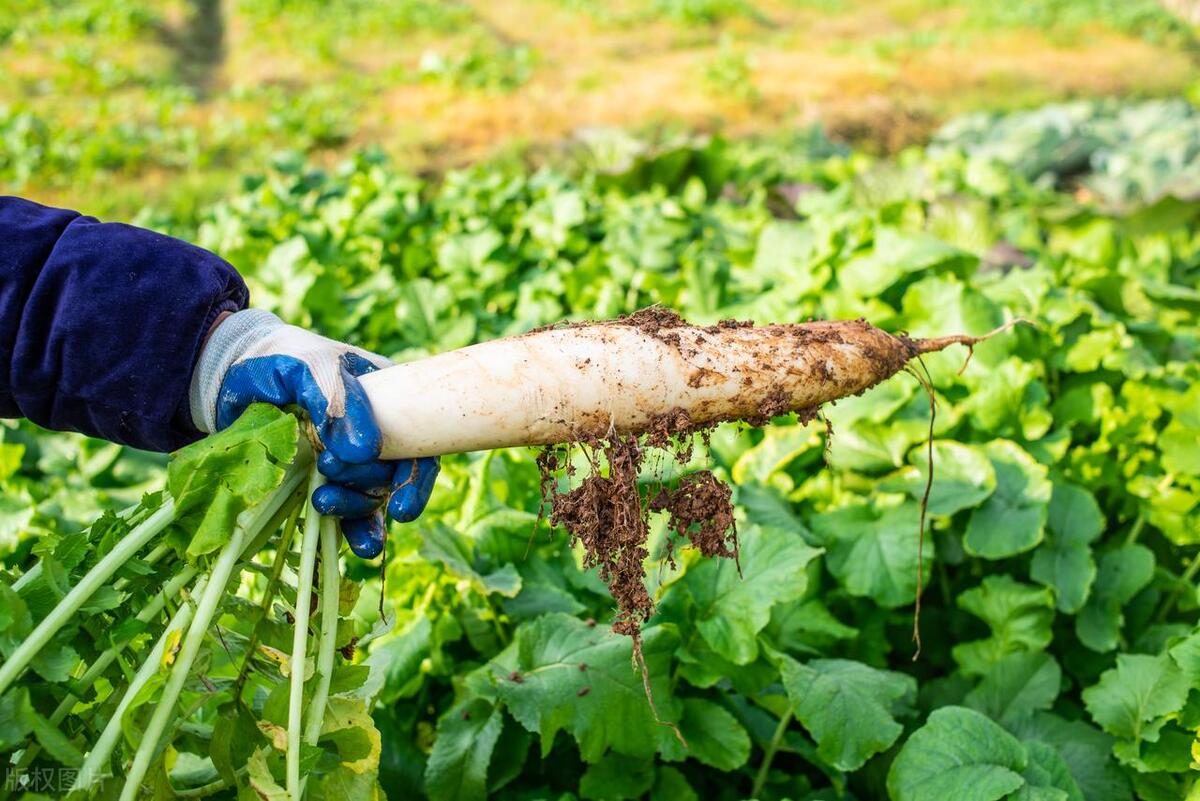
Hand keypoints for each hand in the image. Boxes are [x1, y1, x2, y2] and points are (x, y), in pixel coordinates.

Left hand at [190, 309, 438, 557]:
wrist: (233, 375)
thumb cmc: (282, 361)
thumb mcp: (311, 369)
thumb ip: (338, 404)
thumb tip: (366, 452)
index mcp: (389, 402)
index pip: (421, 444)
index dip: (417, 478)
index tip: (401, 506)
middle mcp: (379, 435)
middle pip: (394, 476)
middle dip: (367, 484)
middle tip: (327, 466)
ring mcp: (352, 462)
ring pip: (372, 498)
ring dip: (355, 509)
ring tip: (322, 502)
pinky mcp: (325, 482)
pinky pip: (348, 513)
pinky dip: (353, 531)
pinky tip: (356, 547)